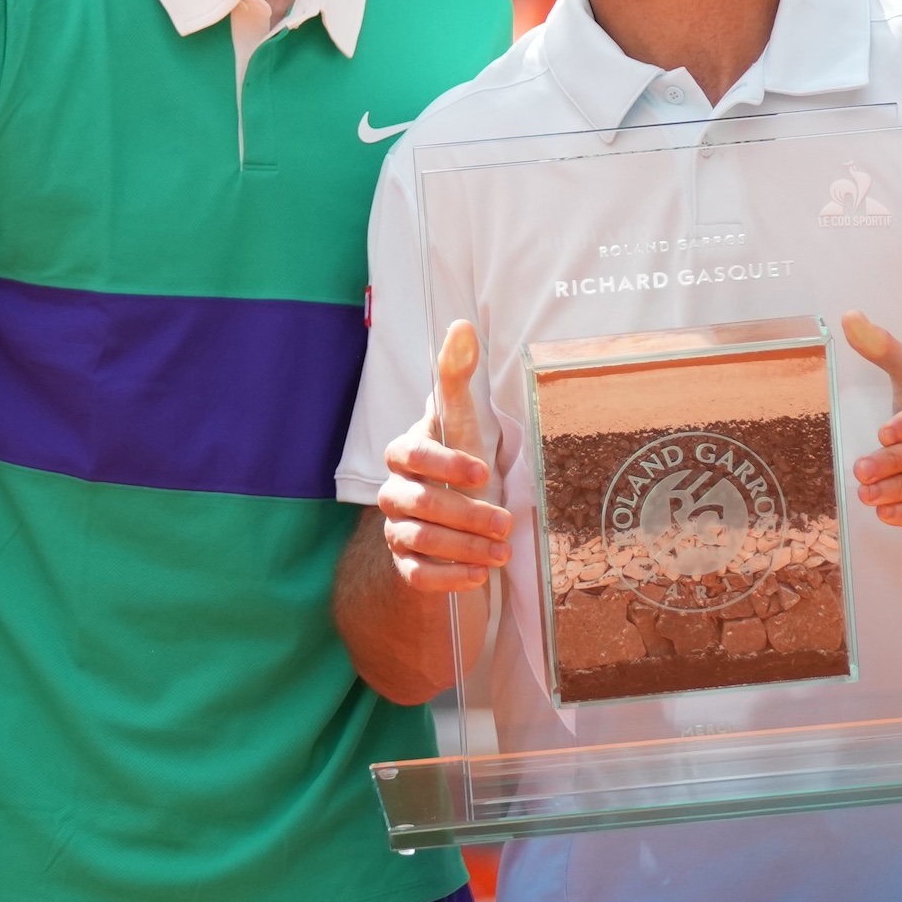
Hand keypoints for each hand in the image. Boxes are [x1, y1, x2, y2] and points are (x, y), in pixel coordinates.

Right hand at [377, 320, 510, 591]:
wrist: (456, 523)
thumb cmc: (461, 464)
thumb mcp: (465, 422)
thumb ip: (458, 378)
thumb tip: (460, 324)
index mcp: (407, 451)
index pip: (409, 453)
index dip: (443, 463)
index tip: (483, 471)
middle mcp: (395, 490)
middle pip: (416, 502)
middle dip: (464, 513)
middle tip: (506, 522)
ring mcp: (395, 529)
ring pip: (417, 540)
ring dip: (463, 547)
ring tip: (503, 551)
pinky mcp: (404, 565)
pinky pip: (415, 576)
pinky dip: (448, 578)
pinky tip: (479, 575)